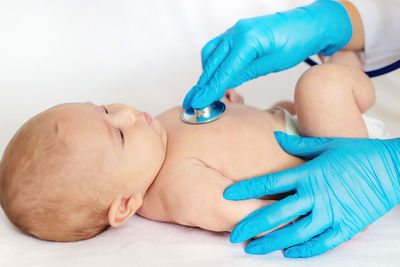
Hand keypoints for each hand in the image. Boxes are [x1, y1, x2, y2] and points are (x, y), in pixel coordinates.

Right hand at [183, 0, 351, 109]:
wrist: (307, 25)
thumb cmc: (295, 42)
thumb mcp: (272, 64)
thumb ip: (245, 73)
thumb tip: (224, 84)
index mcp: (247, 40)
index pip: (223, 71)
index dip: (210, 90)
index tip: (199, 103)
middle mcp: (237, 32)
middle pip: (211, 62)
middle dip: (202, 84)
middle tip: (193, 101)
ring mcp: (235, 30)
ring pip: (210, 53)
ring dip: (206, 73)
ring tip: (207, 91)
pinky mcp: (237, 32)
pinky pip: (218, 47)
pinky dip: (214, 63)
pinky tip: (217, 75)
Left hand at [224, 132, 399, 257]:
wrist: (392, 168)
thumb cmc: (358, 153)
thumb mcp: (327, 144)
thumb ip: (298, 144)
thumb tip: (276, 136)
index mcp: (308, 174)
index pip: (269, 183)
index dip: (246, 190)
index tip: (227, 195)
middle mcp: (316, 195)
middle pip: (276, 214)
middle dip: (252, 226)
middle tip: (233, 236)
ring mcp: (331, 213)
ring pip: (295, 233)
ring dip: (272, 243)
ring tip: (253, 250)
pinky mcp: (347, 226)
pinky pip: (322, 243)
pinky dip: (305, 250)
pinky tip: (289, 253)